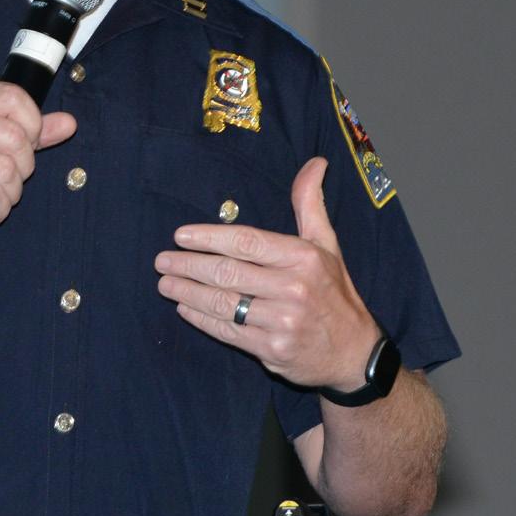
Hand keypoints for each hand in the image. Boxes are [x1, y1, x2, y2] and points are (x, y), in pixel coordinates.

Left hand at [153, 157, 378, 390]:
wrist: (353, 353)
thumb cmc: (333, 292)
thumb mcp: (327, 245)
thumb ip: (309, 204)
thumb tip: (315, 163)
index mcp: (303, 258)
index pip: (246, 242)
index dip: (208, 238)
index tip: (181, 236)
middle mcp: (293, 289)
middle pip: (227, 273)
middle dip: (188, 265)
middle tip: (162, 261)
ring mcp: (283, 322)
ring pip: (223, 303)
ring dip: (187, 292)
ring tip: (166, 283)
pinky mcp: (273, 350)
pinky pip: (228, 331)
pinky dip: (201, 319)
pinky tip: (185, 308)